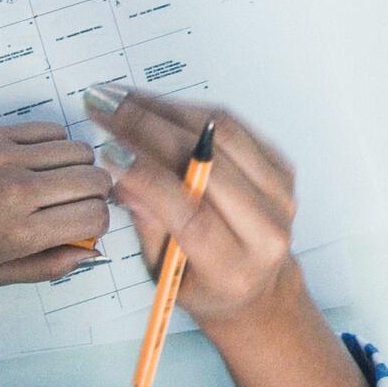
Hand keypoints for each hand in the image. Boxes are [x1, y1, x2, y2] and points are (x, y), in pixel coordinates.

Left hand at [0, 124, 114, 286]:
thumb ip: (47, 267)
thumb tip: (89, 251)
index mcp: (19, 233)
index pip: (94, 217)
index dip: (98, 224)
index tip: (85, 227)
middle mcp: (19, 191)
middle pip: (95, 180)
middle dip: (96, 195)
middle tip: (78, 204)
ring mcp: (6, 157)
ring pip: (78, 151)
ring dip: (80, 168)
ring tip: (60, 182)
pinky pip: (49, 129)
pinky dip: (57, 145)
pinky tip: (41, 162)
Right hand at [92, 89, 303, 332]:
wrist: (257, 288)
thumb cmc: (204, 285)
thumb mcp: (163, 273)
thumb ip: (147, 224)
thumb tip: (122, 173)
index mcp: (234, 268)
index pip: (193, 214)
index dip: (149, 178)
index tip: (109, 152)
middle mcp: (267, 229)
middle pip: (208, 163)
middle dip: (148, 128)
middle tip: (105, 108)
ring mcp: (280, 194)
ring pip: (221, 134)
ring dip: (165, 109)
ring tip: (123, 98)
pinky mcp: (282, 168)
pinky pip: (234, 126)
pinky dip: (190, 111)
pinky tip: (155, 104)